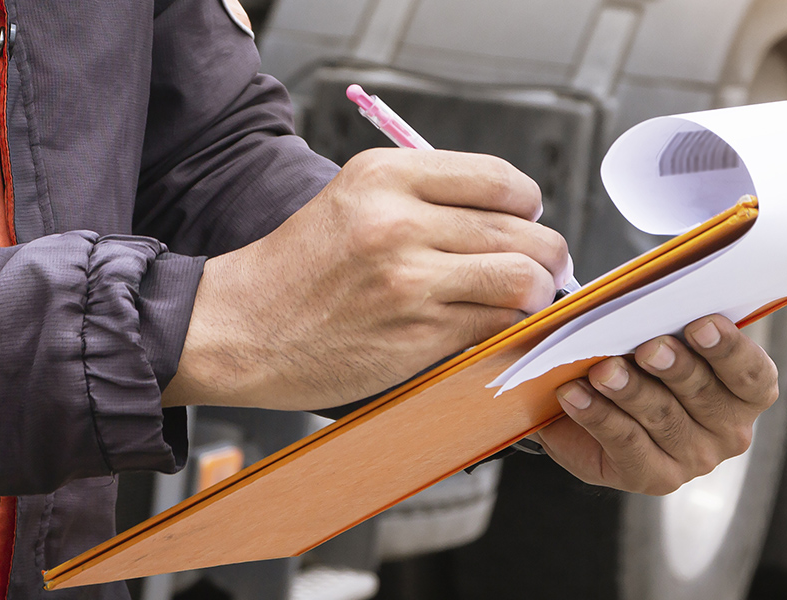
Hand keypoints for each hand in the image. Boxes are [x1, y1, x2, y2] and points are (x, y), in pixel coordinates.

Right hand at [164, 148, 569, 410]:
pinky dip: (507, 327)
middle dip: (546, 255)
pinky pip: (496, 325)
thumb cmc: (299, 269)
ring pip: (522, 280)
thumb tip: (513, 215)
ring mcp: (410, 281)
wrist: (239, 328)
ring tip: (523, 299)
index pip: (499, 178)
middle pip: (523, 231)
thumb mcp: (352, 199)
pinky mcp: (417, 335)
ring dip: (535, 294)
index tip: (526, 220)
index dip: (528, 203)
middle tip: (542, 269)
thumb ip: (425, 197)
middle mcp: (398, 221)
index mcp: (384, 176)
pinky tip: (490, 326)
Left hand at [534, 315, 780, 495]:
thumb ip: (665, 322)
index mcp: (746, 392)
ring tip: (602, 370)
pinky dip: (597, 415)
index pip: (752, 374)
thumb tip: (636, 302)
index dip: (729, 350)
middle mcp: (728, 431)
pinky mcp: (653, 477)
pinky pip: (626, 443)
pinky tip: (573, 393)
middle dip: (675, 367)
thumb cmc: (641, 361)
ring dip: (630, 390)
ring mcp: (693, 459)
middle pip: (705, 395)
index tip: (699, 325)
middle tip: (648, 347)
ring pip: (662, 418)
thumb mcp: (659, 337)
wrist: (593, 410)